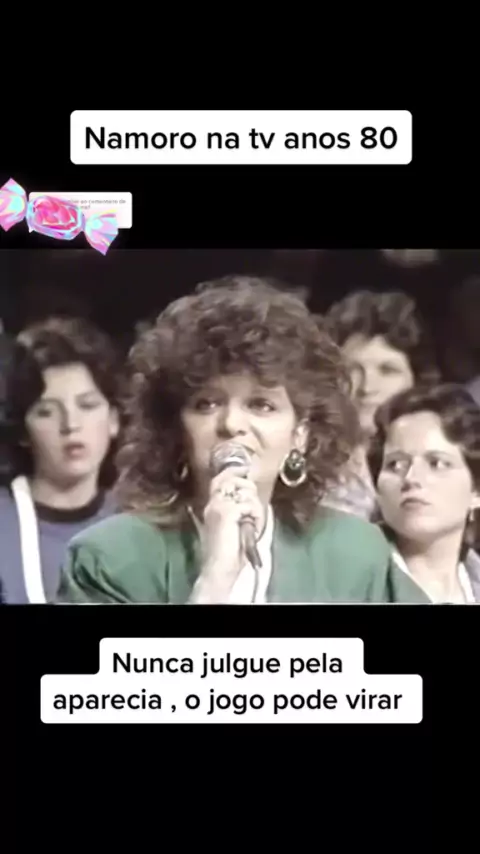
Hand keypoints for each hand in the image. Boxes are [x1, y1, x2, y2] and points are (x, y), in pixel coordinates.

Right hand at [189, 467, 263, 602]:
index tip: (245, 471)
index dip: (235, 472)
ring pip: (246, 492)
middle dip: (251, 493)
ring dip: (255, 508)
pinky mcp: (226, 512)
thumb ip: (238, 509)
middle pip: (236, 480)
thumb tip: (250, 494)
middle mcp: (213, 502)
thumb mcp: (233, 525)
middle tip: (253, 514)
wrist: (219, 569)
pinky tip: (252, 529)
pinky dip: (256, 516)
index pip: (222, 478)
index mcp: (213, 505)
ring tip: (252, 524)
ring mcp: (218, 506)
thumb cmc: (229, 552)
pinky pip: (250, 505)